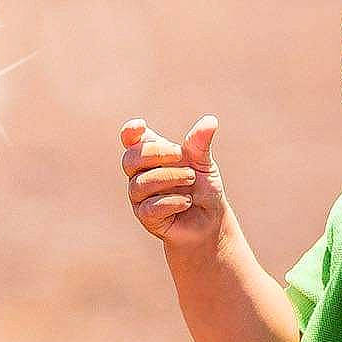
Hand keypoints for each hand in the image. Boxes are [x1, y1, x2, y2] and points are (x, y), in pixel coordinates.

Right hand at [120, 115, 226, 252]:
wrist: (210, 220)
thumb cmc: (202, 187)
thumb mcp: (204, 163)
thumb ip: (200, 144)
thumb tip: (210, 120)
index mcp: (151, 156)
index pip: (131, 140)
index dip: (130, 132)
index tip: (141, 126)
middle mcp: (140, 174)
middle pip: (130, 159)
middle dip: (156, 154)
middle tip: (181, 155)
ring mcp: (140, 197)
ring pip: (140, 184)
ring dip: (169, 178)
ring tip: (191, 178)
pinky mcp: (146, 217)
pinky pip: (150, 207)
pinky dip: (172, 201)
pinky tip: (187, 201)